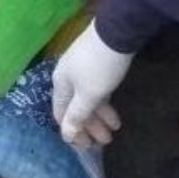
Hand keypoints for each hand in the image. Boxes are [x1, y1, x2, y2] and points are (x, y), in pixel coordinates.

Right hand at [52, 22, 132, 148]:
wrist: (118, 31)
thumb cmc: (100, 67)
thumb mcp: (89, 95)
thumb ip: (77, 115)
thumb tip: (65, 135)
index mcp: (60, 84)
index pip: (61, 114)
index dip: (72, 132)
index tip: (86, 146)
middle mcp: (67, 77)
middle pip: (75, 108)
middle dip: (89, 126)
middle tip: (105, 142)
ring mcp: (82, 69)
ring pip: (87, 99)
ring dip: (99, 117)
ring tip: (115, 130)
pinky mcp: (96, 64)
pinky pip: (96, 90)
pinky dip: (104, 103)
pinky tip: (115, 114)